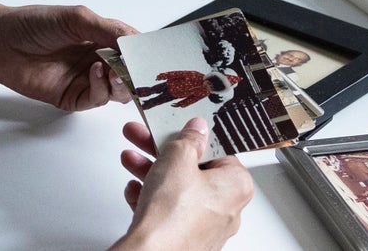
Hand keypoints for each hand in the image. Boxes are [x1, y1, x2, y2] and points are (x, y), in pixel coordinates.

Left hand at [0, 4, 136, 110]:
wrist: (2, 43)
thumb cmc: (34, 24)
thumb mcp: (77, 17)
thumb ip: (108, 29)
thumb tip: (135, 40)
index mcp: (101, 37)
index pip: (132, 48)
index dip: (144, 53)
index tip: (154, 56)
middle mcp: (97, 59)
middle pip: (129, 73)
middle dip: (137, 73)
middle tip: (140, 71)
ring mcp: (86, 79)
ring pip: (117, 90)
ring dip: (121, 83)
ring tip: (115, 71)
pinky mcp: (73, 97)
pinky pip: (97, 99)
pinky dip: (101, 89)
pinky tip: (95, 73)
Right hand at [110, 118, 253, 250]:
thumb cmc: (172, 216)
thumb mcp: (178, 158)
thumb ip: (188, 138)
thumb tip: (196, 129)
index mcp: (236, 185)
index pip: (218, 150)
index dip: (192, 136)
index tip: (177, 128)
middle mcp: (227, 209)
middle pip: (194, 170)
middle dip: (163, 152)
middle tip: (145, 137)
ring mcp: (206, 227)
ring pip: (179, 190)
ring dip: (152, 171)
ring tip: (131, 159)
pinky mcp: (186, 239)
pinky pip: (169, 212)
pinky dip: (152, 197)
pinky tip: (135, 189)